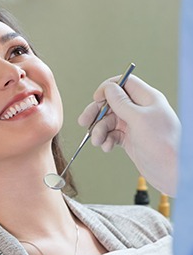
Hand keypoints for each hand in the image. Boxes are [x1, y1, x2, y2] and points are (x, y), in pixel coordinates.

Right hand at [78, 74, 180, 195]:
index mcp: (147, 99)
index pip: (124, 83)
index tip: (96, 98)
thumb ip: (121, 103)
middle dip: (96, 113)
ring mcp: (134, 124)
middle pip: (111, 103)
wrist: (171, 172)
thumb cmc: (163, 144)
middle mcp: (139, 110)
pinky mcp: (130, 138)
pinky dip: (106, 140)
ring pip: (109, 121)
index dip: (108, 88)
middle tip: (84, 121)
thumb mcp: (139, 119)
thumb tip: (108, 88)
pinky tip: (107, 147)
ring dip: (99, 130)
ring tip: (98, 141)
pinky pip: (111, 134)